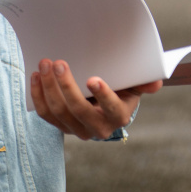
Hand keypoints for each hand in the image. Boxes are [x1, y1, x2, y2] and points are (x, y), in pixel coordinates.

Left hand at [31, 59, 161, 140]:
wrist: (103, 108)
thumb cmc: (119, 89)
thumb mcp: (133, 85)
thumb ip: (142, 82)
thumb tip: (155, 81)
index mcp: (118, 116)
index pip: (111, 109)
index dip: (103, 95)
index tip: (93, 78)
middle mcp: (98, 127)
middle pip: (78, 110)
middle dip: (66, 86)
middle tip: (58, 63)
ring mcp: (77, 129)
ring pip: (58, 111)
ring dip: (48, 87)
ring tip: (44, 64)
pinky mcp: (60, 126)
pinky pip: (45, 114)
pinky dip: (37, 95)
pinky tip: (35, 76)